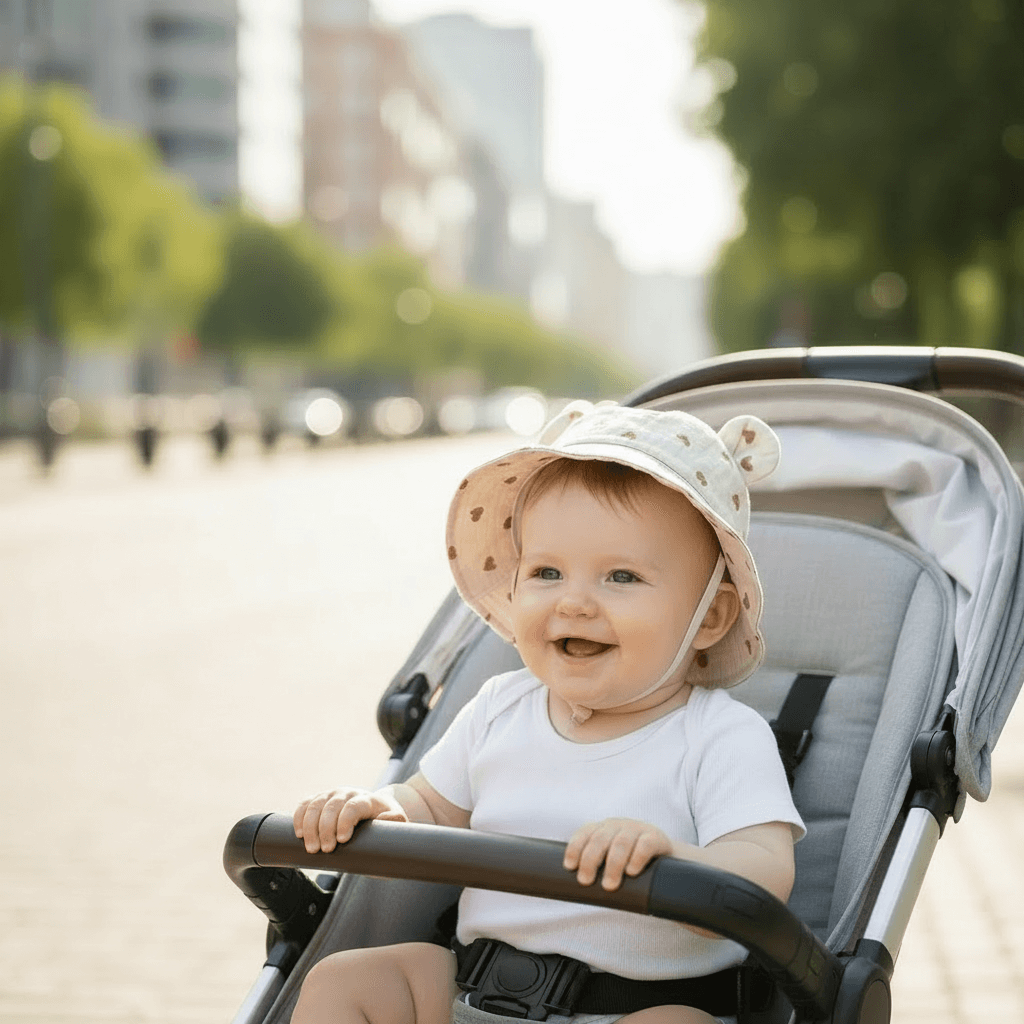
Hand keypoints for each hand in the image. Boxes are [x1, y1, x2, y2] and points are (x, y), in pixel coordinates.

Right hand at [293, 788, 408, 852]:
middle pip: (332, 806)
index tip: (342, 840)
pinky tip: (298, 834)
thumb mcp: (397, 823)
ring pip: (316, 804)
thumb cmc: (386, 822)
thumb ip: (395, 823)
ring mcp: (333, 794)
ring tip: (311, 848)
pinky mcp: (321, 799)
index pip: (354, 806)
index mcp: (368, 800)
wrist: (378, 809)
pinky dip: (299, 817)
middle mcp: (349, 793)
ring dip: (309, 826)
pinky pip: (305, 804)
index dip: (345, 821)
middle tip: (324, 850)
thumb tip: (382, 821)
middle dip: (325, 829)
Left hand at [563, 818, 671, 889]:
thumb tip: (571, 892)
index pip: (585, 833)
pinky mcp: (656, 837)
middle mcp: (618, 826)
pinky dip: (637, 858)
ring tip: (609, 885)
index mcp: (603, 829)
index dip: (575, 847)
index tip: (570, 867)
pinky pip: (645, 844)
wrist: (667, 862)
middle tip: (585, 881)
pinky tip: (632, 872)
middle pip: (600, 839)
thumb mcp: (611, 863)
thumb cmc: (630, 867)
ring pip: (621, 842)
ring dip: (613, 864)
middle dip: (590, 860)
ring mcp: (637, 829)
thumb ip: (595, 871)